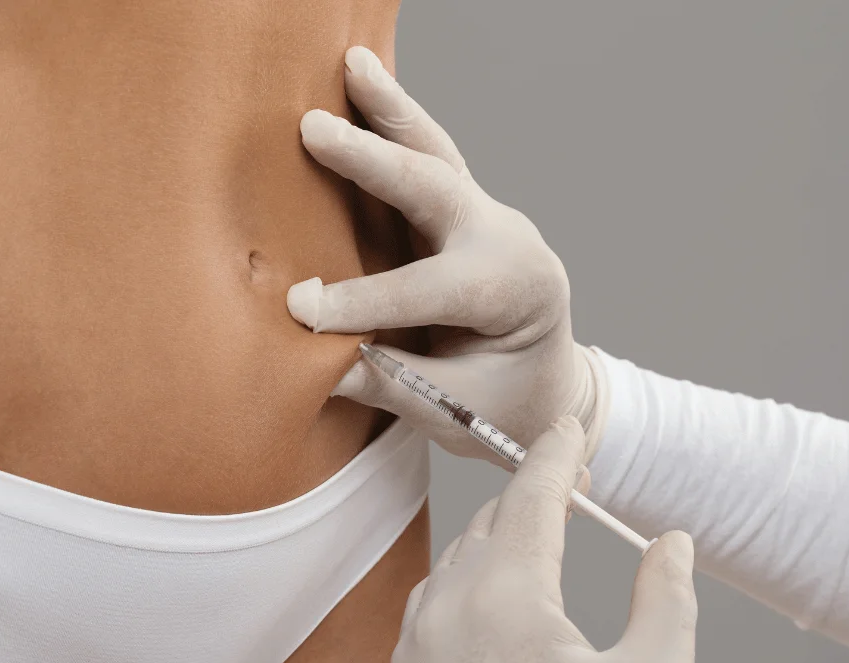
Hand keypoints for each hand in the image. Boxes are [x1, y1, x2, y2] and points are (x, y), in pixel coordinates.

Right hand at [289, 47, 608, 463]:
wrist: (547, 391)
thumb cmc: (507, 408)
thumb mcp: (455, 410)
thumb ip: (388, 381)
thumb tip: (312, 357)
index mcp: (517, 291)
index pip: (429, 290)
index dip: (362, 301)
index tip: (301, 310)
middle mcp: (506, 241)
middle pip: (435, 190)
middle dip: (372, 160)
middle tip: (313, 129)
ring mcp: (487, 218)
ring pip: (436, 154)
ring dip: (389, 110)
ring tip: (352, 65)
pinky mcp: (463, 213)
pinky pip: (427, 159)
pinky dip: (393, 122)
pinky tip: (360, 85)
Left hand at [390, 417, 696, 662]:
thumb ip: (670, 600)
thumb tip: (669, 543)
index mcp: (508, 597)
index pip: (533, 495)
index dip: (555, 452)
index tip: (566, 426)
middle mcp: (449, 608)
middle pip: (494, 521)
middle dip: (534, 497)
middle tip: (574, 490)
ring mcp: (417, 643)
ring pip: (459, 558)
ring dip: (500, 539)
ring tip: (542, 542)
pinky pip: (434, 600)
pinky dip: (468, 582)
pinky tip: (494, 600)